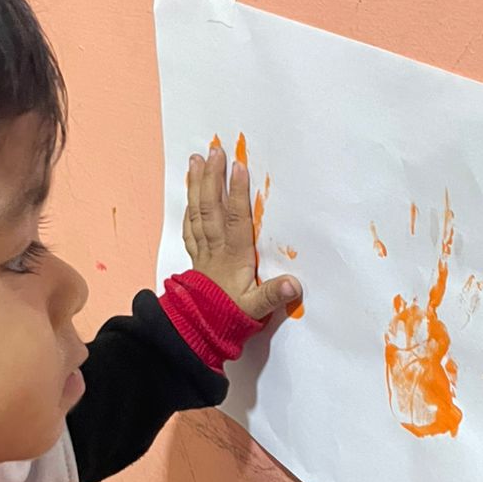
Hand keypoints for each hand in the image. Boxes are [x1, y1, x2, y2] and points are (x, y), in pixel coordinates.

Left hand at [182, 143, 301, 321]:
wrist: (199, 331)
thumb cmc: (230, 318)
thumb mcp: (256, 309)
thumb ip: (273, 295)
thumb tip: (293, 285)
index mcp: (234, 257)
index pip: (235, 219)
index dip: (236, 192)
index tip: (238, 166)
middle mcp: (216, 249)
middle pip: (212, 208)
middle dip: (213, 178)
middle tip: (214, 150)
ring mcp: (203, 251)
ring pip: (198, 212)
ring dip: (197, 185)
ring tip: (197, 160)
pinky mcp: (195, 257)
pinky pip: (190, 227)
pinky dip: (189, 208)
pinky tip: (190, 193)